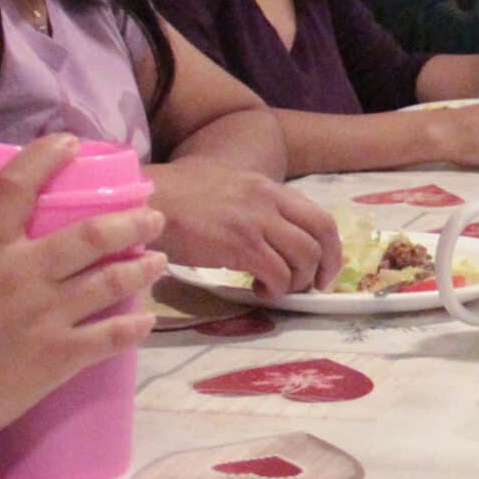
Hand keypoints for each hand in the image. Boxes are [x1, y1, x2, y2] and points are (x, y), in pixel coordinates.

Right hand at [0, 135, 169, 440]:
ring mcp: (48, 316)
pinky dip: (135, 326)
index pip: (15, 188)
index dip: (45, 157)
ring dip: (143, 267)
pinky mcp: (61, 356)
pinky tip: (148, 319)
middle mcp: (24, 275)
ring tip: (159, 260)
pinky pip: (111, 337)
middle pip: (92, 235)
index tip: (71, 142)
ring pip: (112, 281)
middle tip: (153, 217)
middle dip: (132, 222)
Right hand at [145, 157, 340, 294]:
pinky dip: (276, 289)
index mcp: (268, 188)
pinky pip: (278, 274)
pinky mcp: (240, 244)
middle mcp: (269, 201)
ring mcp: (256, 221)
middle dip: (326, 266)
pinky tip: (259, 291)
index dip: (330, 246)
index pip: (319, 215)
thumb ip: (254, 206)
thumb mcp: (228, 188)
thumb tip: (273, 236)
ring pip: (304, 257)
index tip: (324, 267)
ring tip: (276, 288)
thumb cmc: (178, 197)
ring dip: (297, 280)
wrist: (148, 200)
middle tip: (313, 286)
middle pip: (321, 234)